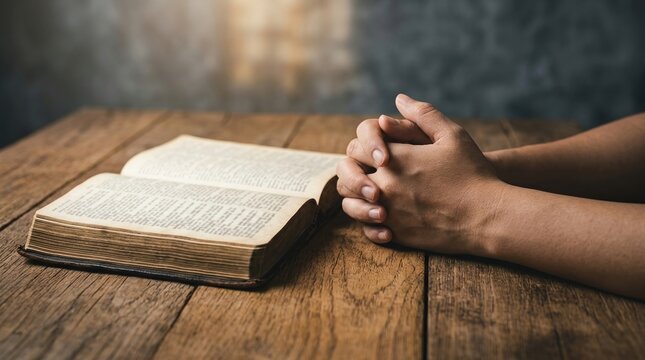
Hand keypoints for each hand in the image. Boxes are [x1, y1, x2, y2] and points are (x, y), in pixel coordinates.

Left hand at [337, 94, 504, 253]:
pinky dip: (368, 222)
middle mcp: (385, 184)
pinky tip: (382, 216)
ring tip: (371, 194)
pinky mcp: (395, 234)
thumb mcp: (452, 136)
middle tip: (366, 172)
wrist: (487, 217)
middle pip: (347, 174)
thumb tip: (399, 99)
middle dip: (353, 171)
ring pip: (350, 203)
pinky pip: (367, 229)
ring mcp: (388, 211)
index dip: (364, 146)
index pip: (357, 146)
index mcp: (396, 158)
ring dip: (355, 197)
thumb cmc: (473, 173)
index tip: (377, 151)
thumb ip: (423, 114)